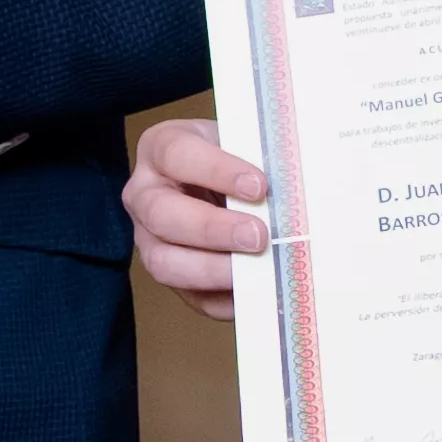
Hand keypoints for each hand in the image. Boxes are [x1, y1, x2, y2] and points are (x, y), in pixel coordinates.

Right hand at [125, 114, 271, 303]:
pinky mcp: (173, 275)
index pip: (177, 155)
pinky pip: (192, 297)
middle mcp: (144, 195)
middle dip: (212, 229)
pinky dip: (226, 299)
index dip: (216, 171)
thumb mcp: (245, 143)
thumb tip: (296, 189)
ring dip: (213, 269)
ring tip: (255, 267)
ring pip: (164, 263)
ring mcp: (150, 239)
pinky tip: (257, 290)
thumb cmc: (238, 158)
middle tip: (258, 235)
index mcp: (161, 149)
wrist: (231, 182)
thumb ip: (262, 159)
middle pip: (163, 215)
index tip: (259, 186)